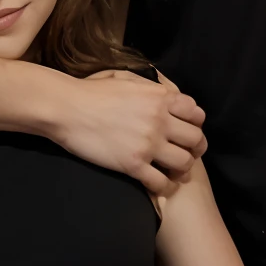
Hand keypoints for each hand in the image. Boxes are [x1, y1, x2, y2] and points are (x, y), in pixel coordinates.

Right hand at [64, 69, 205, 194]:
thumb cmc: (92, 91)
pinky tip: (157, 184)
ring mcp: (147, 143)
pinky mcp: (133, 164)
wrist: (67, 108)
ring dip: (181, 169)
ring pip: (184, 163)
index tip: (186, 132)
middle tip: (184, 154)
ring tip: (172, 171)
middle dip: (194, 149)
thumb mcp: (127, 78)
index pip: (197, 114)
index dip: (195, 125)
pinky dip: (164, 187)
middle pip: (196, 140)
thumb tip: (167, 93)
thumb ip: (152, 86)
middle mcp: (159, 120)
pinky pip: (161, 183)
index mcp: (160, 97)